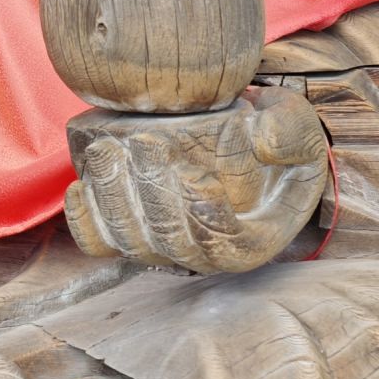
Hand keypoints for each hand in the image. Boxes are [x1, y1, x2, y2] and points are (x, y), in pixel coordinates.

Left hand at [64, 85, 328, 273]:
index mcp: (250, 239)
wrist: (239, 138)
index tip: (190, 169)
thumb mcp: (297, 126)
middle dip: (152, 193)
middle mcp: (203, 253)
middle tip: (142, 142)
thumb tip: (260, 143)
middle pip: (170, 241)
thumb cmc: (272, 136)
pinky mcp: (129, 231)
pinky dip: (85, 220)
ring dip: (113, 198)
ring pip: (131, 242)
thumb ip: (288, 130)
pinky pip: (99, 243)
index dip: (200, 212)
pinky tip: (81, 186)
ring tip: (107, 151)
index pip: (221, 242)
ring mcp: (163, 246)